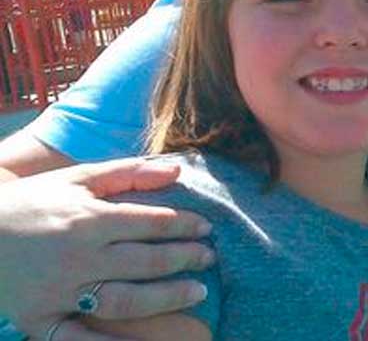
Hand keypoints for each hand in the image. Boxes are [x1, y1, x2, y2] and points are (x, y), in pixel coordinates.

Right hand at [0, 158, 214, 339]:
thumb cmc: (33, 202)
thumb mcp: (77, 179)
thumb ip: (129, 173)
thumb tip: (177, 170)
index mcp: (88, 219)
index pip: (151, 223)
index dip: (185, 225)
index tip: (207, 228)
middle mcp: (77, 258)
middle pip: (145, 262)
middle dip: (184, 259)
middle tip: (209, 257)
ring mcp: (59, 292)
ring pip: (124, 302)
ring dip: (166, 299)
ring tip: (198, 292)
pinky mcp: (40, 320)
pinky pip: (80, 340)